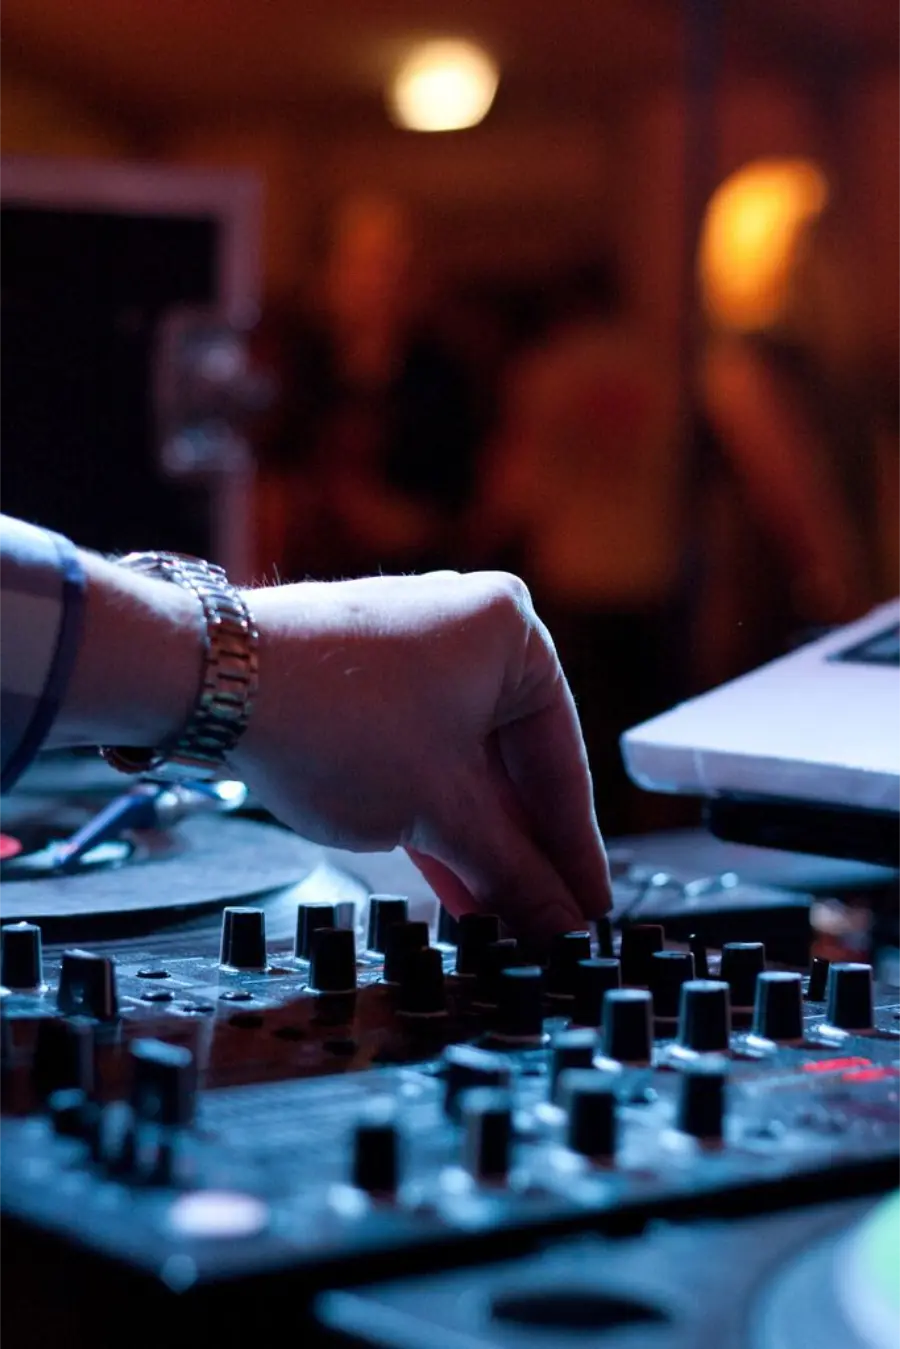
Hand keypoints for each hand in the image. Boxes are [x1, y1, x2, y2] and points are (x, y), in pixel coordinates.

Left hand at [231, 571, 610, 939]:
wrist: (212, 686)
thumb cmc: (336, 717)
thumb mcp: (441, 812)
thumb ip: (511, 872)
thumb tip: (558, 924)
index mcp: (512, 635)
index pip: (563, 762)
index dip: (575, 851)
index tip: (587, 908)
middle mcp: (467, 635)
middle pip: (514, 770)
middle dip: (524, 856)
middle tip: (547, 926)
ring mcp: (412, 661)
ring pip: (465, 773)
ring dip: (481, 850)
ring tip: (504, 921)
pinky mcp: (365, 691)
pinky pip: (421, 765)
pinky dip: (437, 824)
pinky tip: (458, 888)